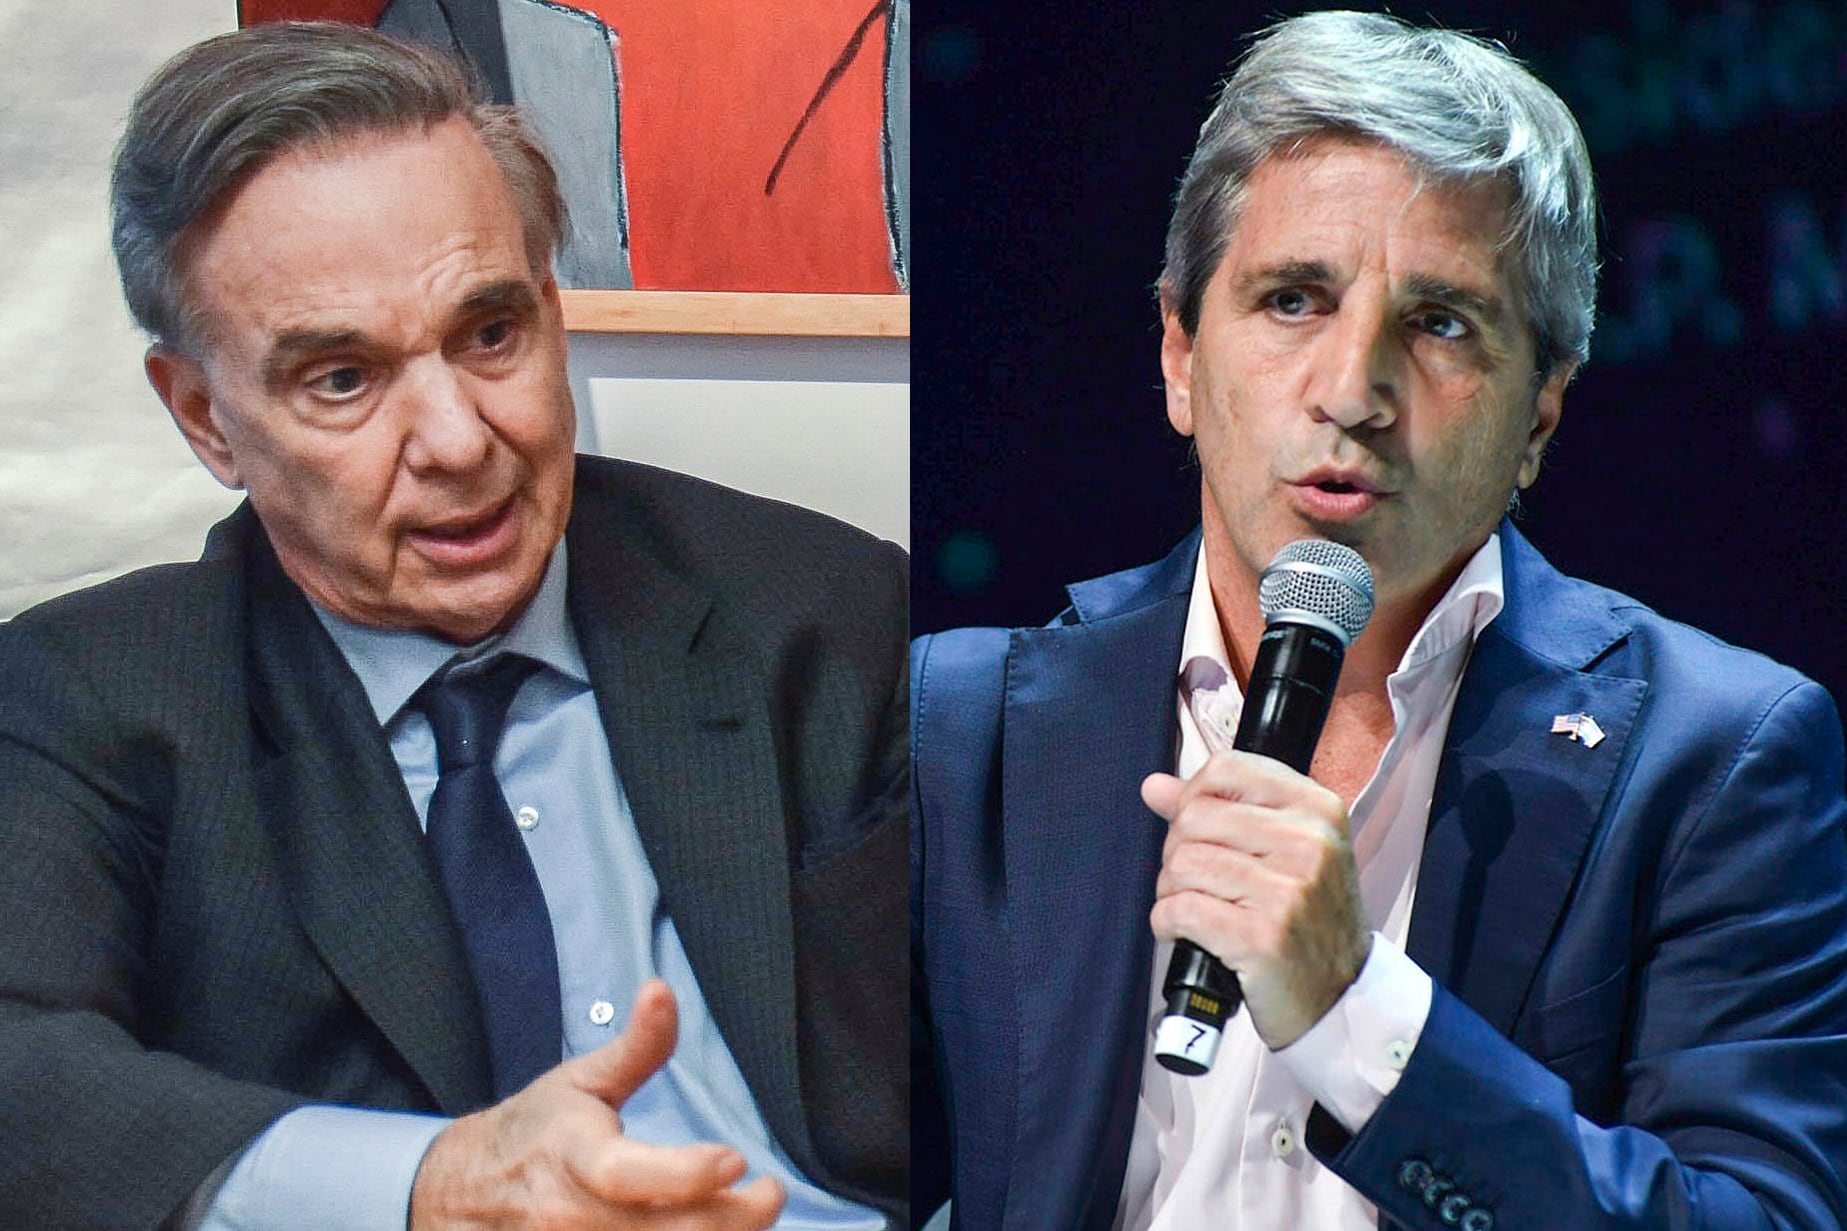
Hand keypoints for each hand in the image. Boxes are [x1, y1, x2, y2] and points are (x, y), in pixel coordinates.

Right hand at [409, 979, 784, 1229]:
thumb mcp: (581, 1082)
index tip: (737, 1159)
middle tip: (769, 1193)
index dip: (688, 1173)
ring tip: (747, 1215)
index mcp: (575, 1159)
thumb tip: (663, 991)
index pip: (630, 1175)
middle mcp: (573, 1219)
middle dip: (737, 1217)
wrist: (462, 1193)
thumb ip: (637, 1047)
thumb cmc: (535, 1133)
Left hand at [1143, 750, 1368, 1048]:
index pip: (1226, 768)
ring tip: (1195, 908)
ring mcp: (1288, 891)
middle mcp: (1308, 844)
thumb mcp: (1285, 852)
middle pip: (1194, 818)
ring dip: (1171, 891)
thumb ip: (1219, 809)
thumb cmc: (1308, 919)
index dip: (1194, 796)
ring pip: (1181, 864)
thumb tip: (1154, 786)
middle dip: (1177, 851)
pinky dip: (1168, 923)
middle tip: (1197, 882)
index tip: (1198, 829)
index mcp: (1318, 810)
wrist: (1341, 997)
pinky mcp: (1261, 937)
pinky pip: (1179, 909)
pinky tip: (1187, 933)